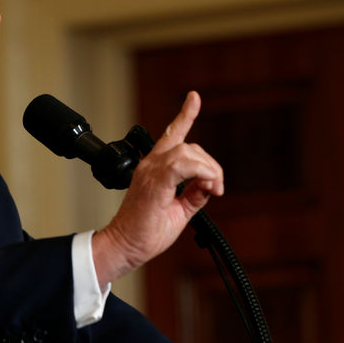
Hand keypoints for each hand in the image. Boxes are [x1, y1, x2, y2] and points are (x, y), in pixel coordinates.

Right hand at [91, 91, 223, 286]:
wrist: (126, 245)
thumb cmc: (146, 231)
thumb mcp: (179, 210)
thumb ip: (194, 193)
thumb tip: (210, 184)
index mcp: (155, 168)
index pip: (172, 135)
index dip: (185, 115)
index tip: (194, 98)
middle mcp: (151, 164)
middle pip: (190, 146)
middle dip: (211, 166)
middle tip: (217, 189)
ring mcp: (151, 171)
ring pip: (188, 152)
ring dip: (208, 170)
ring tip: (213, 190)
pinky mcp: (154, 181)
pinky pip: (182, 165)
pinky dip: (200, 173)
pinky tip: (207, 186)